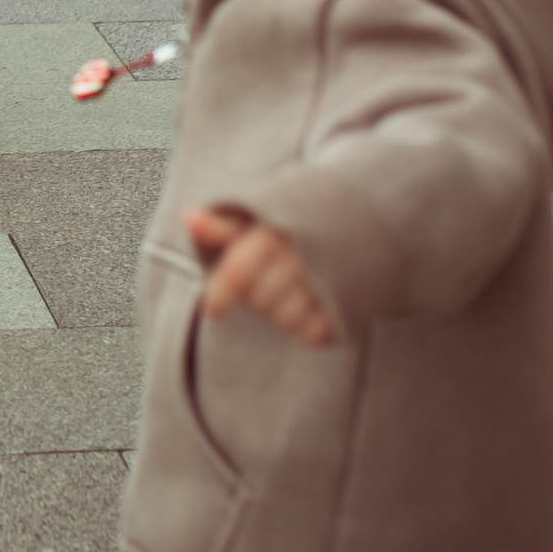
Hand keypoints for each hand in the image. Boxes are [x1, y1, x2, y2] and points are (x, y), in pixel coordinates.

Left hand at [186, 207, 336, 346]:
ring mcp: (329, 279)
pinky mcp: (350, 304)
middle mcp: (303, 253)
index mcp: (277, 230)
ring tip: (294, 293)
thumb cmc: (298, 227)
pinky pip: (312, 335)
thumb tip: (189, 217)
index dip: (220, 295)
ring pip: (285, 319)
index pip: (237, 271)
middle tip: (271, 284)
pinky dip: (307, 329)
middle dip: (257, 299)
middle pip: (259, 301)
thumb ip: (225, 227)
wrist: (363, 222)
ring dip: (282, 315)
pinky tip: (312, 308)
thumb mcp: (261, 221)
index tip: (212, 312)